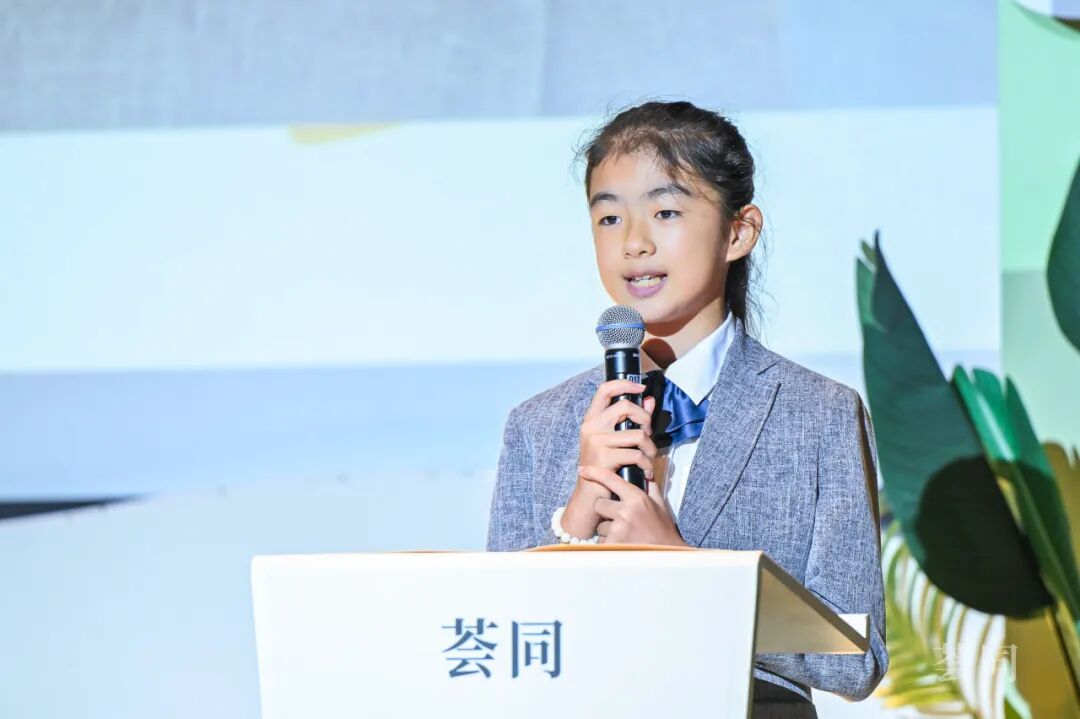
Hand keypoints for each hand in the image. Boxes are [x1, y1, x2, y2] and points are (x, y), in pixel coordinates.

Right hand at [560, 379, 657, 538]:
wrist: (591, 498)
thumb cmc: (605, 469)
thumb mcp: (616, 442)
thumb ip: (633, 420)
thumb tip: (649, 400)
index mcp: (592, 420)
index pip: (605, 390)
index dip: (624, 384)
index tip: (641, 388)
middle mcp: (591, 427)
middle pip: (626, 406)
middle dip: (645, 419)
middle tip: (648, 434)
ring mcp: (596, 441)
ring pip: (637, 434)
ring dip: (650, 448)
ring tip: (649, 459)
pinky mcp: (604, 457)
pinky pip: (636, 454)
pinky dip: (646, 464)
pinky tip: (645, 472)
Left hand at [581, 466, 686, 546]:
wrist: (668, 553)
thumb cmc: (662, 529)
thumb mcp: (659, 504)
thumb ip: (650, 488)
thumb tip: (645, 473)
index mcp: (637, 498)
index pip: (611, 480)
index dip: (595, 472)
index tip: (583, 469)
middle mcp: (626, 511)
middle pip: (599, 504)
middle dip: (606, 511)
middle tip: (620, 519)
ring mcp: (619, 528)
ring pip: (600, 525)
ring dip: (608, 530)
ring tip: (625, 534)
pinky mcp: (613, 544)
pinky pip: (602, 540)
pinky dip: (609, 543)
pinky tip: (623, 543)